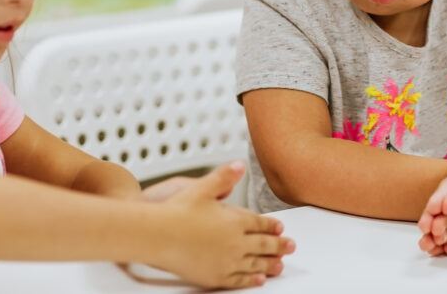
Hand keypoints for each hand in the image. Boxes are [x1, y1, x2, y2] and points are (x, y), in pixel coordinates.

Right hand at [154, 162, 295, 288]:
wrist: (156, 235)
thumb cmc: (176, 212)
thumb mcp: (202, 188)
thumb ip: (224, 177)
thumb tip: (238, 166)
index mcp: (235, 220)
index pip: (260, 224)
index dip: (272, 226)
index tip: (280, 228)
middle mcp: (235, 242)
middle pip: (264, 245)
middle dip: (279, 246)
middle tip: (290, 246)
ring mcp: (226, 261)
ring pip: (255, 264)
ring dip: (270, 264)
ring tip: (280, 265)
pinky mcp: (214, 276)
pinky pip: (239, 279)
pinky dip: (251, 279)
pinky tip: (257, 279)